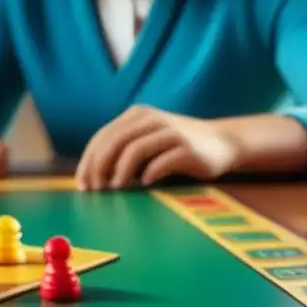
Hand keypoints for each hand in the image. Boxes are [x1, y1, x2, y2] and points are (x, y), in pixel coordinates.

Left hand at [76, 106, 236, 190]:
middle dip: (99, 167)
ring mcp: (170, 132)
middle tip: (95, 190)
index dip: (88, 160)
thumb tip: (94, 175)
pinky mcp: (187, 148)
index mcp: (138, 115)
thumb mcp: (149, 140)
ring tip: (116, 188)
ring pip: (135, 149)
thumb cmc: (178, 147)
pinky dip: (149, 173)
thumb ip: (125, 149)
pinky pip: (161, 161)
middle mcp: (152, 120)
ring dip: (120, 171)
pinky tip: (145, 184)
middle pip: (115, 142)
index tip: (83, 184)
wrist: (223, 142)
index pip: (103, 136)